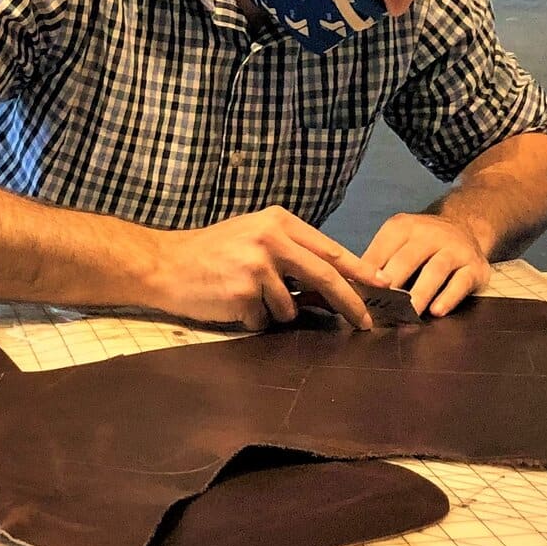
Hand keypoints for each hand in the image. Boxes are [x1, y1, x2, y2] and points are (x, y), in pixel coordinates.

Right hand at [141, 208, 381, 329]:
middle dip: (350, 303)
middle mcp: (271, 239)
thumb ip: (292, 254)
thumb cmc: (211, 253)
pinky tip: (229, 303)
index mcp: (278, 222)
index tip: (383, 286)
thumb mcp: (254, 238)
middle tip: (365, 323)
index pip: (330, 250)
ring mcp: (257, 266)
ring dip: (274, 312)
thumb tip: (333, 284)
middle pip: (326, 277)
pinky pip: (264, 320)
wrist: (163, 264)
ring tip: (243, 295)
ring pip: (291, 307)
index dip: (360, 271)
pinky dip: (251, 320)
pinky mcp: (243, 293)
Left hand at [363, 210, 492, 316]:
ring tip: (408, 313)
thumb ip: (375, 262)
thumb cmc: (422, 244)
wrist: (468, 227)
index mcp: (403, 227)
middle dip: (391, 282)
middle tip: (377, 306)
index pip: (382, 249)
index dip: (367, 271)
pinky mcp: (475, 267)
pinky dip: (449, 297)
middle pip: (407, 259)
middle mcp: (429, 234)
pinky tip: (437, 312)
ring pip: (435, 270)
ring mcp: (454, 249)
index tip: (354, 293)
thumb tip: (343, 289)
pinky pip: (461, 282)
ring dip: (420, 292)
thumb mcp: (398, 242)